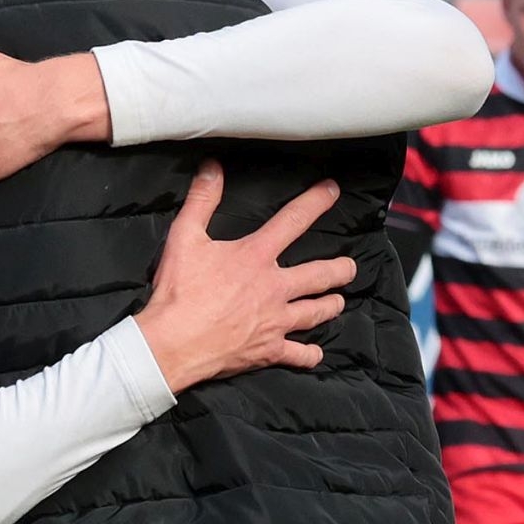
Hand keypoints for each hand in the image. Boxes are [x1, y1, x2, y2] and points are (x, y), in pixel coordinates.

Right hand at [133, 162, 356, 393]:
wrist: (173, 343)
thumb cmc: (179, 292)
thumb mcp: (184, 237)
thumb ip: (201, 200)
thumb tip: (212, 168)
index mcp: (256, 257)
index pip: (293, 220)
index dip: (316, 202)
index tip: (333, 190)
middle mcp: (275, 288)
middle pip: (320, 274)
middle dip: (340, 269)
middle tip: (351, 267)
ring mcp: (276, 321)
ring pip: (316, 313)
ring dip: (330, 306)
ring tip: (338, 302)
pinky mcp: (269, 350)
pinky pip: (299, 354)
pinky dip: (310, 355)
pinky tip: (316, 354)